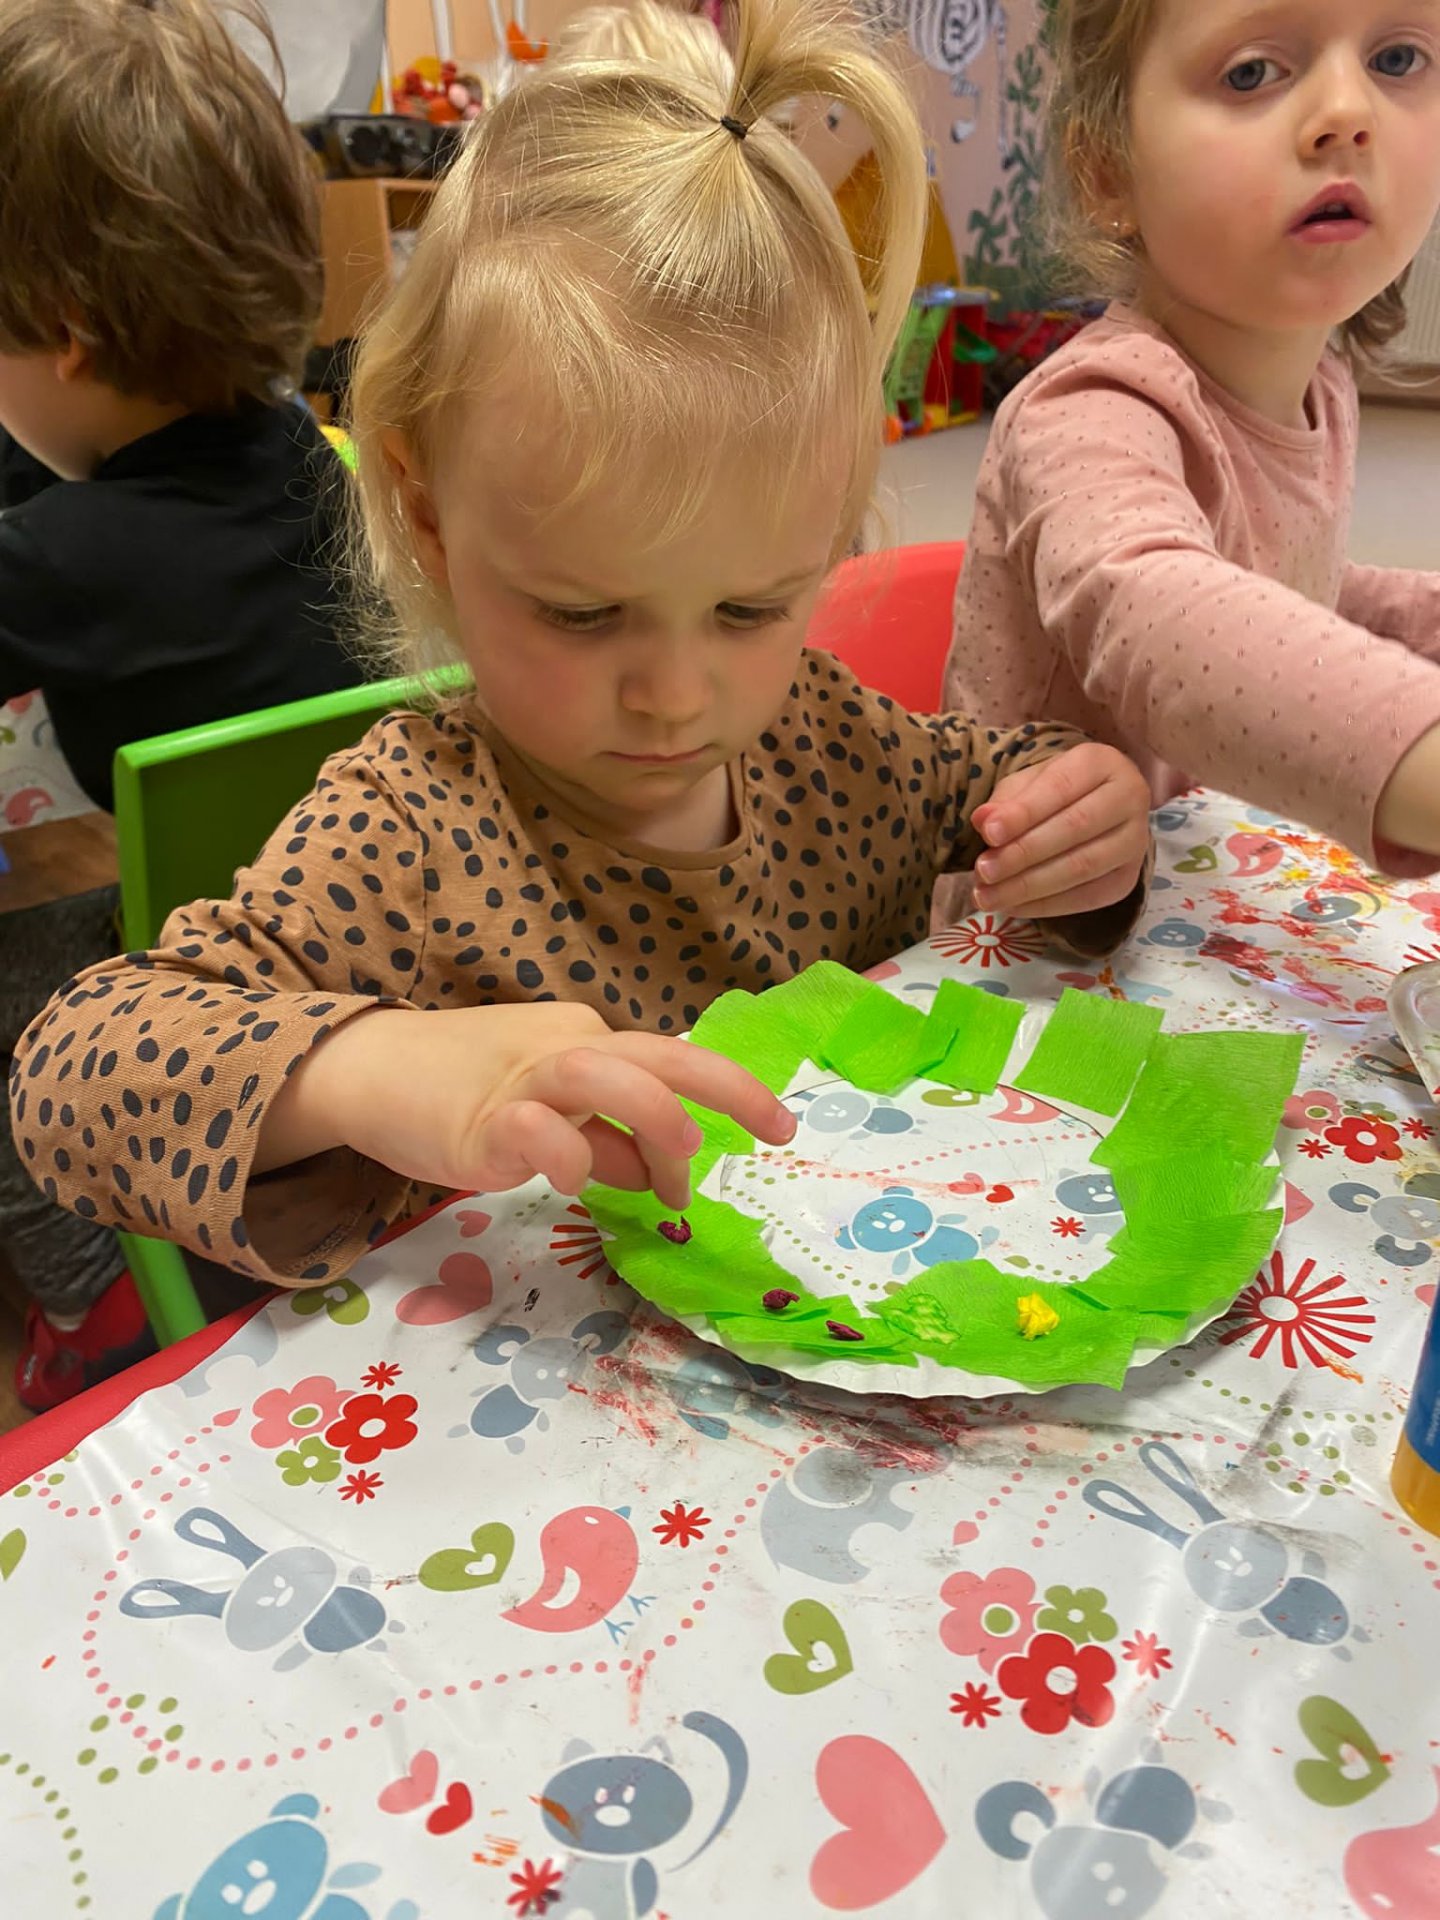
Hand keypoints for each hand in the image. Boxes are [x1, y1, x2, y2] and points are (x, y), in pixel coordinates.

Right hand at [257, 1001, 795, 1210]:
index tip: (779, 1128)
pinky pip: (538, 1131)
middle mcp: (566, 1049)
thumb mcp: (554, 1111)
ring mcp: (523, 1081)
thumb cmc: (465, 1089)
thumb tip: (659, 1177)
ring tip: (680, 1166)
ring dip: (656, 1117)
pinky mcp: (481, 1120)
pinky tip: (574, 1182)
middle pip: (661, 1056)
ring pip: (606, 1076)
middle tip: (774, 1132)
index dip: (732, 1091)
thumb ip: (608, 1141)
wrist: (368, 1069)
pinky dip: (569, 1156)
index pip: (672, 1062)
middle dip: (729, 1089)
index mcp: (589, 1042)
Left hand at [969, 743, 1150, 918]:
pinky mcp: (1127, 879)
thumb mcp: (1027, 785)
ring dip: (1029, 886)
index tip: (988, 834)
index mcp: (1101, 763)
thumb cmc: (1056, 792)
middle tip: (983, 871)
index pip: (1060, 788)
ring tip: (988, 895)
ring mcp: (1135, 841)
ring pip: (1082, 867)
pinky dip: (1044, 905)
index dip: (1023, 813)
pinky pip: (1086, 898)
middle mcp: (1130, 797)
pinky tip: (1011, 907)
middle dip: (1022, 853)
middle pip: (1074, 828)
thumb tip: (982, 821)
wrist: (1098, 811)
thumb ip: (1006, 802)